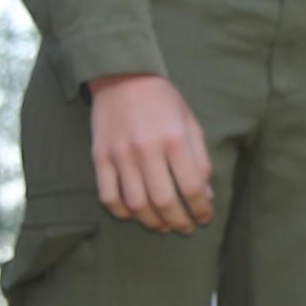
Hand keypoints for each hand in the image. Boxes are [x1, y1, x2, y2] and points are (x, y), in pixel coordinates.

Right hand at [89, 73, 214, 232]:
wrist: (122, 76)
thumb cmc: (163, 100)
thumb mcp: (190, 123)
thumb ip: (200, 159)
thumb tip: (205, 195)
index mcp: (175, 139)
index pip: (191, 187)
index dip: (200, 209)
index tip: (204, 218)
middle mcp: (147, 149)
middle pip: (164, 200)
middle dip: (178, 222)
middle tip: (185, 229)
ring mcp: (120, 155)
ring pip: (136, 204)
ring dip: (152, 222)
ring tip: (163, 226)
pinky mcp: (100, 157)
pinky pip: (108, 195)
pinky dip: (121, 212)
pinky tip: (134, 215)